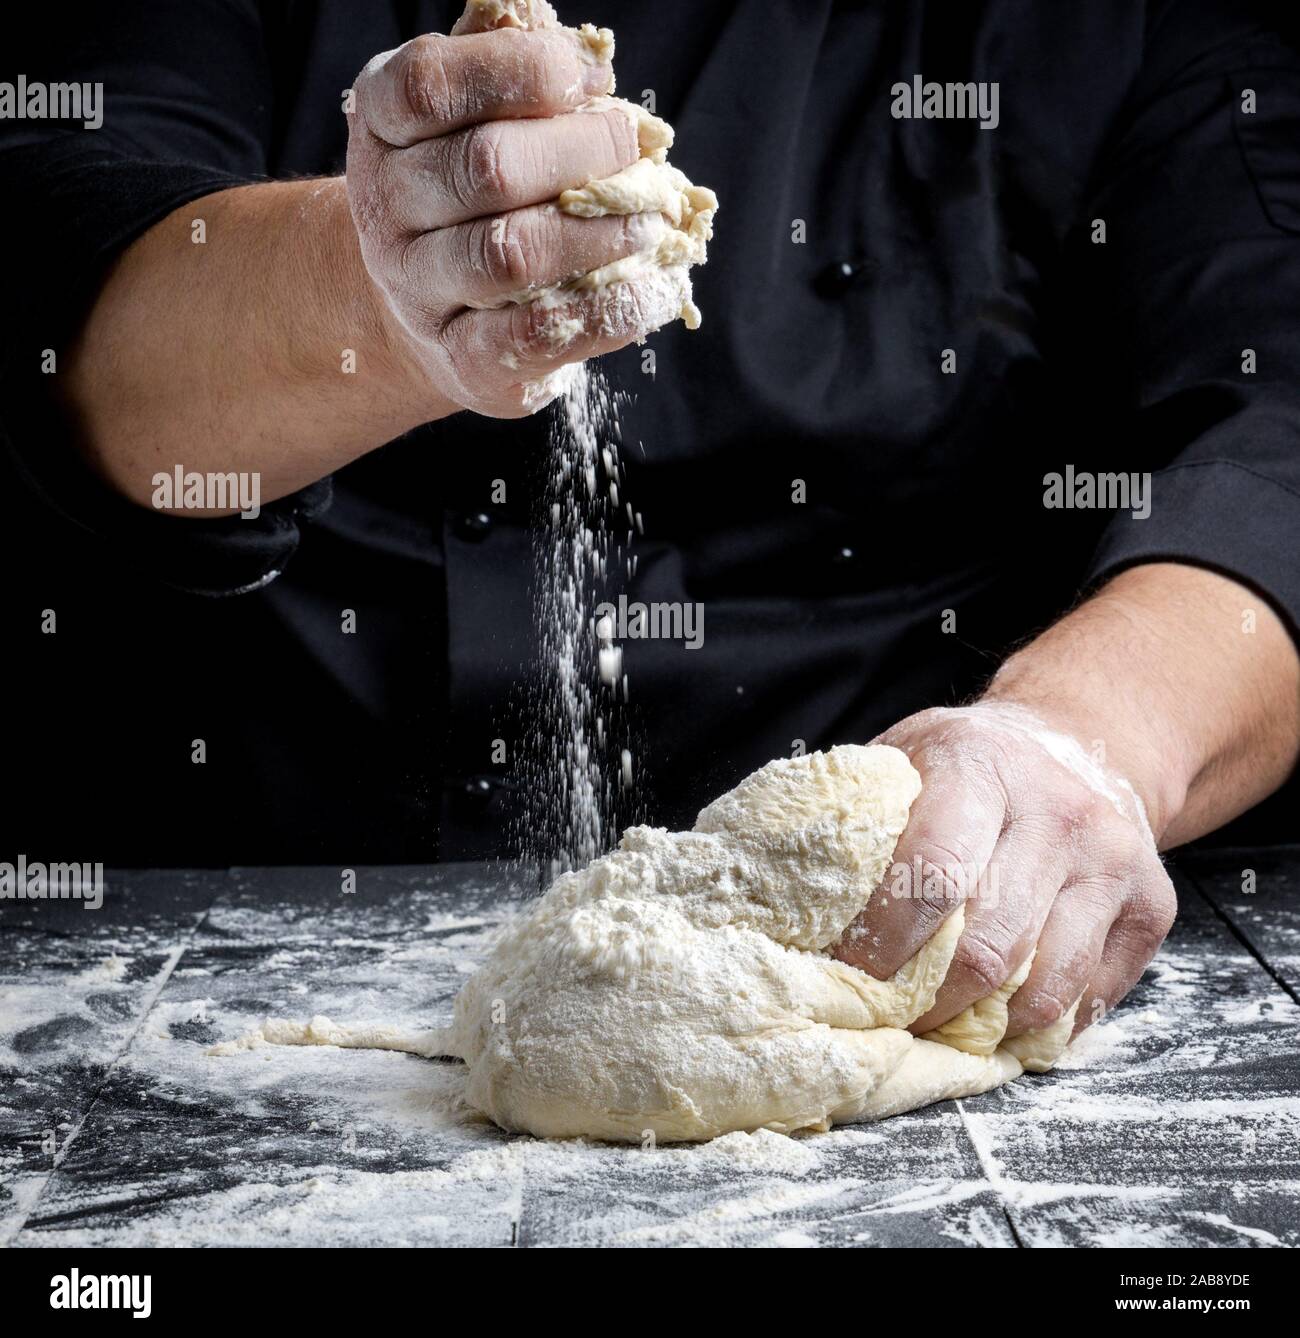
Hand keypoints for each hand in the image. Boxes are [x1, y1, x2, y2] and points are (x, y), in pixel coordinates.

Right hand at [346, 27, 672, 415]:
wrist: (422, 312)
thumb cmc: (466, 195)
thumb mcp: (466, 120)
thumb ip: (511, 78)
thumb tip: (586, 57)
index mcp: (380, 127)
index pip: (432, 84)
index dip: (521, 70)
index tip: (592, 78)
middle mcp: (384, 209)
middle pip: (485, 167)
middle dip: (579, 149)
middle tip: (633, 145)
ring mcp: (417, 292)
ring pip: (508, 254)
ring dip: (594, 232)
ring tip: (649, 221)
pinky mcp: (461, 360)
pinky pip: (534, 335)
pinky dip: (606, 312)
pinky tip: (653, 291)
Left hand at [832, 702, 1177, 1041]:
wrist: (1078, 741)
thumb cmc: (965, 764)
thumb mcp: (904, 759)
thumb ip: (858, 819)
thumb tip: (785, 902)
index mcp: (979, 765)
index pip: (931, 873)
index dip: (884, 942)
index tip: (849, 976)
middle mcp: (1056, 810)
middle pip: (987, 944)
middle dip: (926, 1001)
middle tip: (887, 1020)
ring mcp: (1112, 860)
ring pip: (1044, 983)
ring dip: (982, 1026)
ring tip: (936, 1031)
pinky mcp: (1152, 903)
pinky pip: (1092, 996)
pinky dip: (1039, 1026)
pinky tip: (996, 1023)